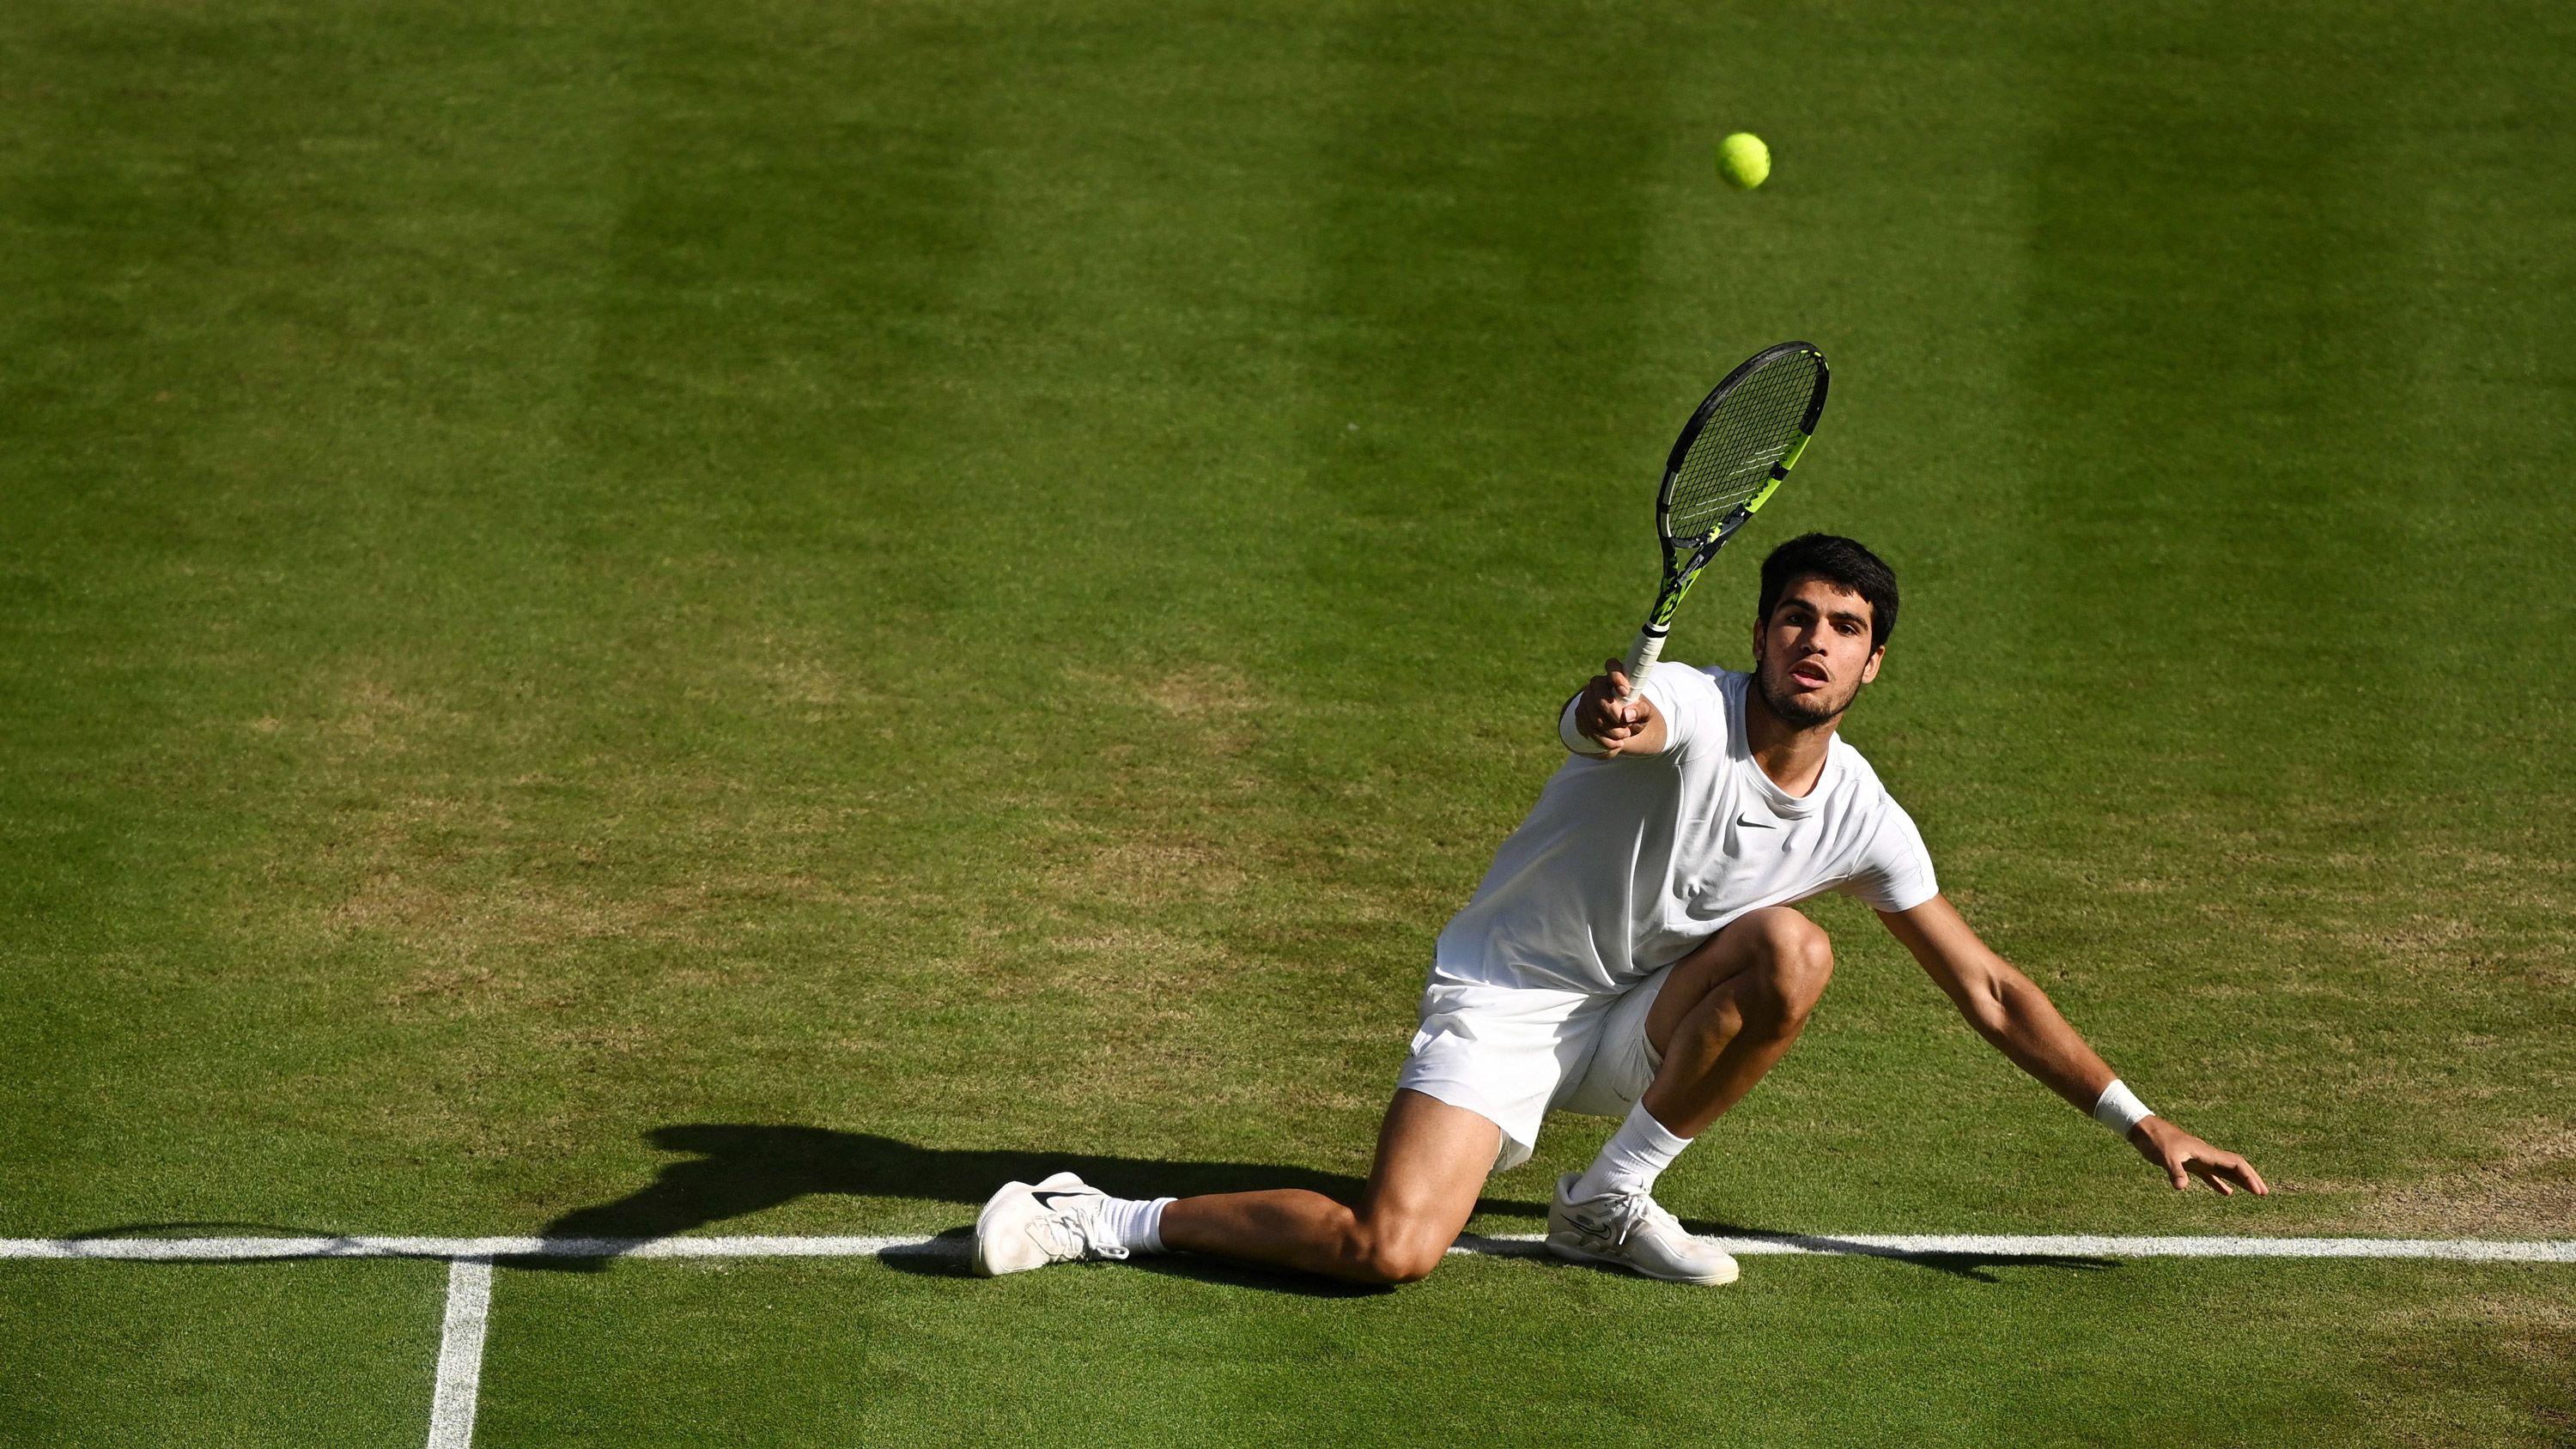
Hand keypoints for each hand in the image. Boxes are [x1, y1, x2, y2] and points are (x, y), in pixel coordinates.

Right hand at [1575, 658, 1651, 753]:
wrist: (1622, 728)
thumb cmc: (1636, 715)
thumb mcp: (1645, 714)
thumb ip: (1641, 711)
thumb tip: (1627, 715)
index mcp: (1617, 677)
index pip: (1612, 666)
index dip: (1616, 677)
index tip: (1625, 692)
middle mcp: (1598, 684)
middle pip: (1599, 697)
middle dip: (1613, 715)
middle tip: (1626, 727)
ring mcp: (1586, 698)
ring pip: (1592, 716)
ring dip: (1610, 731)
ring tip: (1624, 736)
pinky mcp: (1580, 713)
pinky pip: (1587, 728)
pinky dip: (1603, 739)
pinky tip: (1614, 742)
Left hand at [2131, 1117, 2268, 1196]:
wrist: (2143, 1129)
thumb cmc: (2155, 1139)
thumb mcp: (2164, 1156)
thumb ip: (2174, 1171)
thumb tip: (2181, 1187)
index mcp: (2206, 1152)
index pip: (2235, 1164)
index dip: (2249, 1177)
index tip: (2259, 1191)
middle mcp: (2206, 1155)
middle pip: (2235, 1167)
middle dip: (2251, 1179)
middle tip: (2265, 1193)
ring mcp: (2199, 1159)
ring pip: (2225, 1171)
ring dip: (2240, 1181)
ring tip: (2254, 1193)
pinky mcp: (2190, 1162)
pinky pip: (2210, 1175)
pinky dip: (2220, 1183)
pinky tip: (2227, 1193)